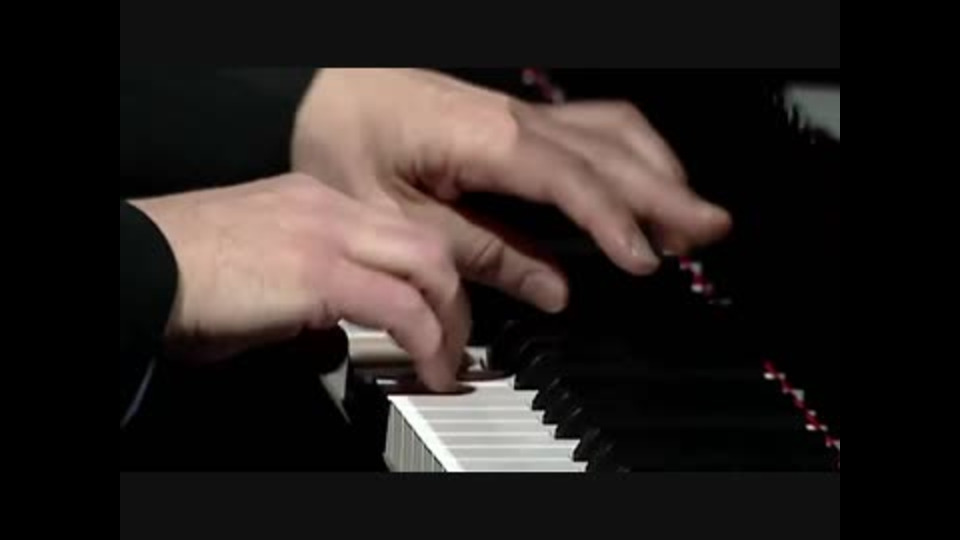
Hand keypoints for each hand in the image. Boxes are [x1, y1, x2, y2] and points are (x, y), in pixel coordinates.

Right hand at [131, 173, 469, 391]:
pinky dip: (425, 341)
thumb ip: (309, 292)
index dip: (426, 278)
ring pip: (428, 265)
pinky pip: (400, 306)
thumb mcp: (262, 273)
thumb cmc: (185, 276)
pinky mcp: (320, 272)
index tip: (434, 315)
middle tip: (453, 342)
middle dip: (452, 298)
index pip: (398, 231)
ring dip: (448, 321)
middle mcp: (329, 208)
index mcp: (316, 202)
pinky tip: (424, 369)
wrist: (143, 267)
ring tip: (444, 362)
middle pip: (426, 242)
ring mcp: (327, 234)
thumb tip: (333, 328)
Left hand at [292, 69, 731, 312]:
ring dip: (657, 169)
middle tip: (712, 230)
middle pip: (613, 149)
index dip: (616, 221)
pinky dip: (628, 155)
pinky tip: (640, 178)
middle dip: (667, 191)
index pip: (575, 181)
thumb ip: (481, 254)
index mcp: (488, 140)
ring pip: (612, 129)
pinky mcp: (514, 118)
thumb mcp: (400, 216)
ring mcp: (519, 112)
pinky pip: (590, 126)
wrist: (317, 87)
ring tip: (687, 212)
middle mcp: (515, 118)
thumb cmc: (345, 140)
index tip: (647, 259)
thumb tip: (550, 288)